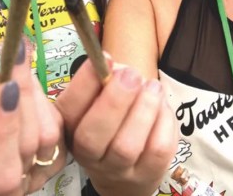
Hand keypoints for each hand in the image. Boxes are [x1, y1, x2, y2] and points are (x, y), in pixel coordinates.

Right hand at [0, 41, 65, 195]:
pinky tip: (25, 87)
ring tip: (14, 72)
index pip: (0, 168)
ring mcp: (40, 173)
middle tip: (16, 55)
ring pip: (48, 131)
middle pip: (29, 143)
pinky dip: (42, 99)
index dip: (5, 125)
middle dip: (22, 96)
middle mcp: (14, 188)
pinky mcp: (59, 154)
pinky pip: (58, 123)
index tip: (7, 85)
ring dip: (33, 94)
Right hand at [56, 56, 176, 195]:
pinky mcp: (147, 175)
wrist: (123, 171)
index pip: (68, 110)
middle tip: (131, 75)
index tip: (105, 58)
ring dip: (143, 110)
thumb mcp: (99, 100)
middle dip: (114, 101)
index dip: (84, 83)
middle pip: (93, 136)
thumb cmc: (110, 121)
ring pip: (127, 146)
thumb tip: (114, 66)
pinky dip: (163, 123)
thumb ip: (104, 81)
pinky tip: (162, 107)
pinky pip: (157, 150)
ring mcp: (117, 169)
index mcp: (70, 128)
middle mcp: (88, 154)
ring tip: (153, 87)